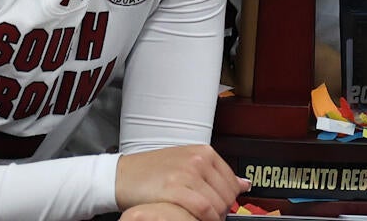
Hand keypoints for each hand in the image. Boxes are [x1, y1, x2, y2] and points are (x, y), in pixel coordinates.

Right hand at [115, 144, 247, 220]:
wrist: (122, 175)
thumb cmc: (151, 171)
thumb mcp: (186, 164)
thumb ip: (215, 174)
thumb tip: (244, 184)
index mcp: (203, 152)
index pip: (231, 181)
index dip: (229, 200)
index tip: (222, 209)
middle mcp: (197, 160)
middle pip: (226, 194)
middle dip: (222, 211)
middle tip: (210, 217)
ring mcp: (186, 173)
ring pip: (217, 203)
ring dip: (213, 217)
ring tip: (202, 220)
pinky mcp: (175, 188)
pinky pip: (202, 209)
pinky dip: (204, 219)